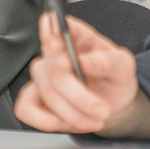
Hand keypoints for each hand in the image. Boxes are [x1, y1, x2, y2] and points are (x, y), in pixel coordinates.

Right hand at [14, 12, 149, 136]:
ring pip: (47, 93)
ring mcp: (42, 75)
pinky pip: (25, 109)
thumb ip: (109, 61)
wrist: (112, 103)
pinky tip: (68, 123)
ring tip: (96, 120)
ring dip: (73, 114)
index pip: (57, 25)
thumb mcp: (124, 66)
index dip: (52, 31)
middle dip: (80, 97)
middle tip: (103, 110)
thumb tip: (86, 61)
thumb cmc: (114, 78)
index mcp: (77, 37)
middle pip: (55, 70)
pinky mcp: (33, 97)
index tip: (57, 41)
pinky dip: (48, 121)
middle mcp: (54, 53)